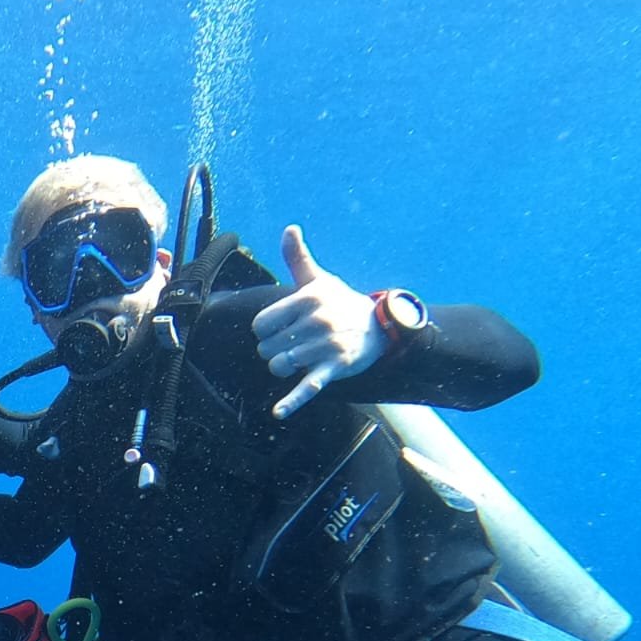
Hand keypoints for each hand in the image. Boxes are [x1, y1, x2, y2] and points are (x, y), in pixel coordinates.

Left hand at [252, 225, 388, 418]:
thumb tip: (289, 228)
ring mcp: (326, 345)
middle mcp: (317, 320)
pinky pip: (307, 387)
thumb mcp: (318, 280)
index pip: (261, 325)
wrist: (379, 326)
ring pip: (279, 366)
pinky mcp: (335, 368)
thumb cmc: (339, 302)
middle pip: (267, 348)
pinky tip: (279, 411)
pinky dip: (292, 401)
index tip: (281, 327)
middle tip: (295, 342)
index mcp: (307, 299)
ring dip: (283, 367)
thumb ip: (298, 258)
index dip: (266, 330)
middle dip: (274, 349)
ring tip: (300, 358)